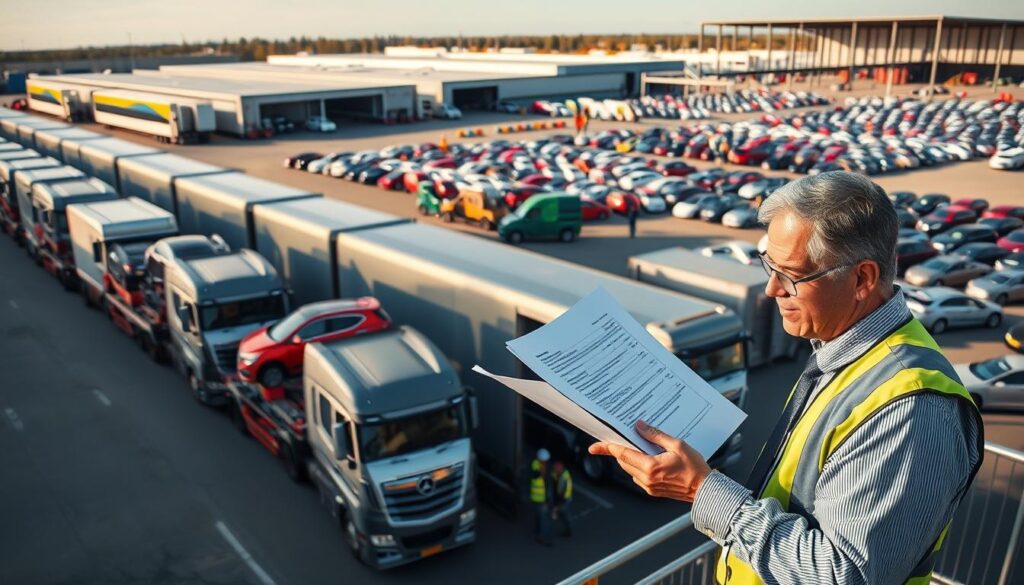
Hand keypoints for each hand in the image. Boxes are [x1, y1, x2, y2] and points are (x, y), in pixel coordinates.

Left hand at [588, 420, 711, 501]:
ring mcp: (648, 487)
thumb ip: (656, 435)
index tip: (594, 446)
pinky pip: (638, 476)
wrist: (706, 490)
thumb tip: (639, 426)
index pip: (623, 454)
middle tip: (621, 437)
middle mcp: (646, 479)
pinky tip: (649, 458)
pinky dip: (638, 466)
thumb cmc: (695, 468)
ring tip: (641, 446)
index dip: (607, 448)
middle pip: (623, 461)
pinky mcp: (652, 491)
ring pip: (629, 469)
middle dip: (620, 450)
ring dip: (630, 457)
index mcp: (650, 467)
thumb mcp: (677, 445)